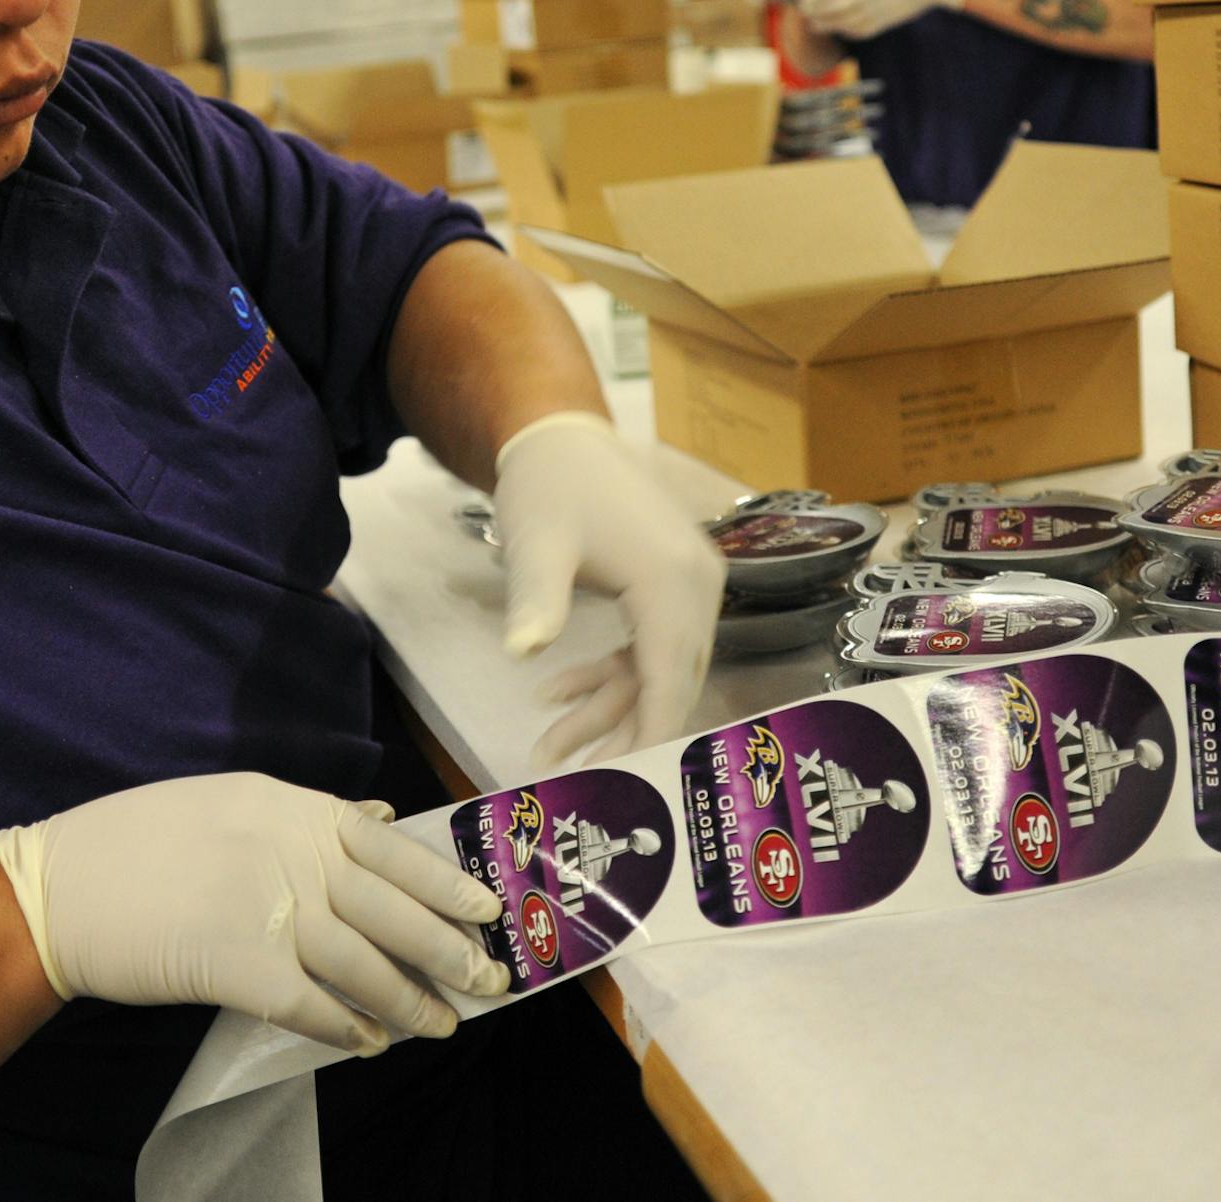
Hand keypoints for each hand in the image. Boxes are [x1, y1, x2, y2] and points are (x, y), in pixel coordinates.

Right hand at [0, 773, 509, 1055]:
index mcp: (289, 808)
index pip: (388, 845)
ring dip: (410, 999)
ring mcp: (265, 911)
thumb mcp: (229, 802)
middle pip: (390, 909)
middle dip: (447, 949)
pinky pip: (311, 1006)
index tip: (487, 906)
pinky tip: (373, 1043)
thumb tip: (378, 822)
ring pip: (362, 964)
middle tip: (491, 978)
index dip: (443, 880)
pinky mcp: (238, 969)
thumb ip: (305, 815)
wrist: (62, 888)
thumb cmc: (140, 842)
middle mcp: (288, 854)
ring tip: (444, 1022)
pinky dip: (347, 1028)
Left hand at [491, 411, 725, 766]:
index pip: (671, 675)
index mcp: (672, 579)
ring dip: (608, 706)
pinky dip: (611, 672)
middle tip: (570, 774)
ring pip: (659, 667)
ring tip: (548, 745)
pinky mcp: (673, 583)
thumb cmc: (549, 486)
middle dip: (622, 730)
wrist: (561, 437)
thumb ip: (537, 600)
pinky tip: (556, 690)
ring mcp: (690, 583)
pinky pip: (652, 644)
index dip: (652, 733)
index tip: (632, 782)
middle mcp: (697, 584)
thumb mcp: (536, 543)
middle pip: (671, 679)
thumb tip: (524, 651)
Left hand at [797, 0, 970, 40]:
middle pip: (832, 8)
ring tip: (814, 24)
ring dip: (827, 25)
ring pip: (844, 23)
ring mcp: (876, 10)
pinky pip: (862, 31)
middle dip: (814, 13)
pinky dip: (847, 32)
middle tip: (802, 13)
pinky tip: (839, 29)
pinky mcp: (886, 21)